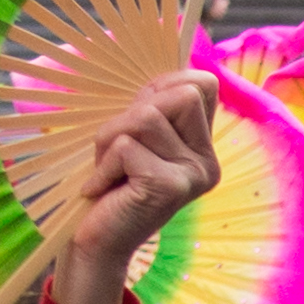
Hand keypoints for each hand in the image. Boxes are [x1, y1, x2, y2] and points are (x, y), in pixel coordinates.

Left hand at [57, 70, 221, 303]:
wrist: (96, 246)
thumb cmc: (109, 186)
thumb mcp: (134, 138)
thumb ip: (153, 106)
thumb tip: (161, 57)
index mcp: (203, 147)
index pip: (202, 84)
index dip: (161, 87)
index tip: (135, 122)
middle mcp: (207, 162)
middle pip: (180, 93)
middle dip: (134, 114)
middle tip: (119, 152)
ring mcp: (192, 175)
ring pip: (146, 117)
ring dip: (111, 140)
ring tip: (109, 172)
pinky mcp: (169, 187)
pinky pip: (126, 146)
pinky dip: (103, 164)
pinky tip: (103, 190)